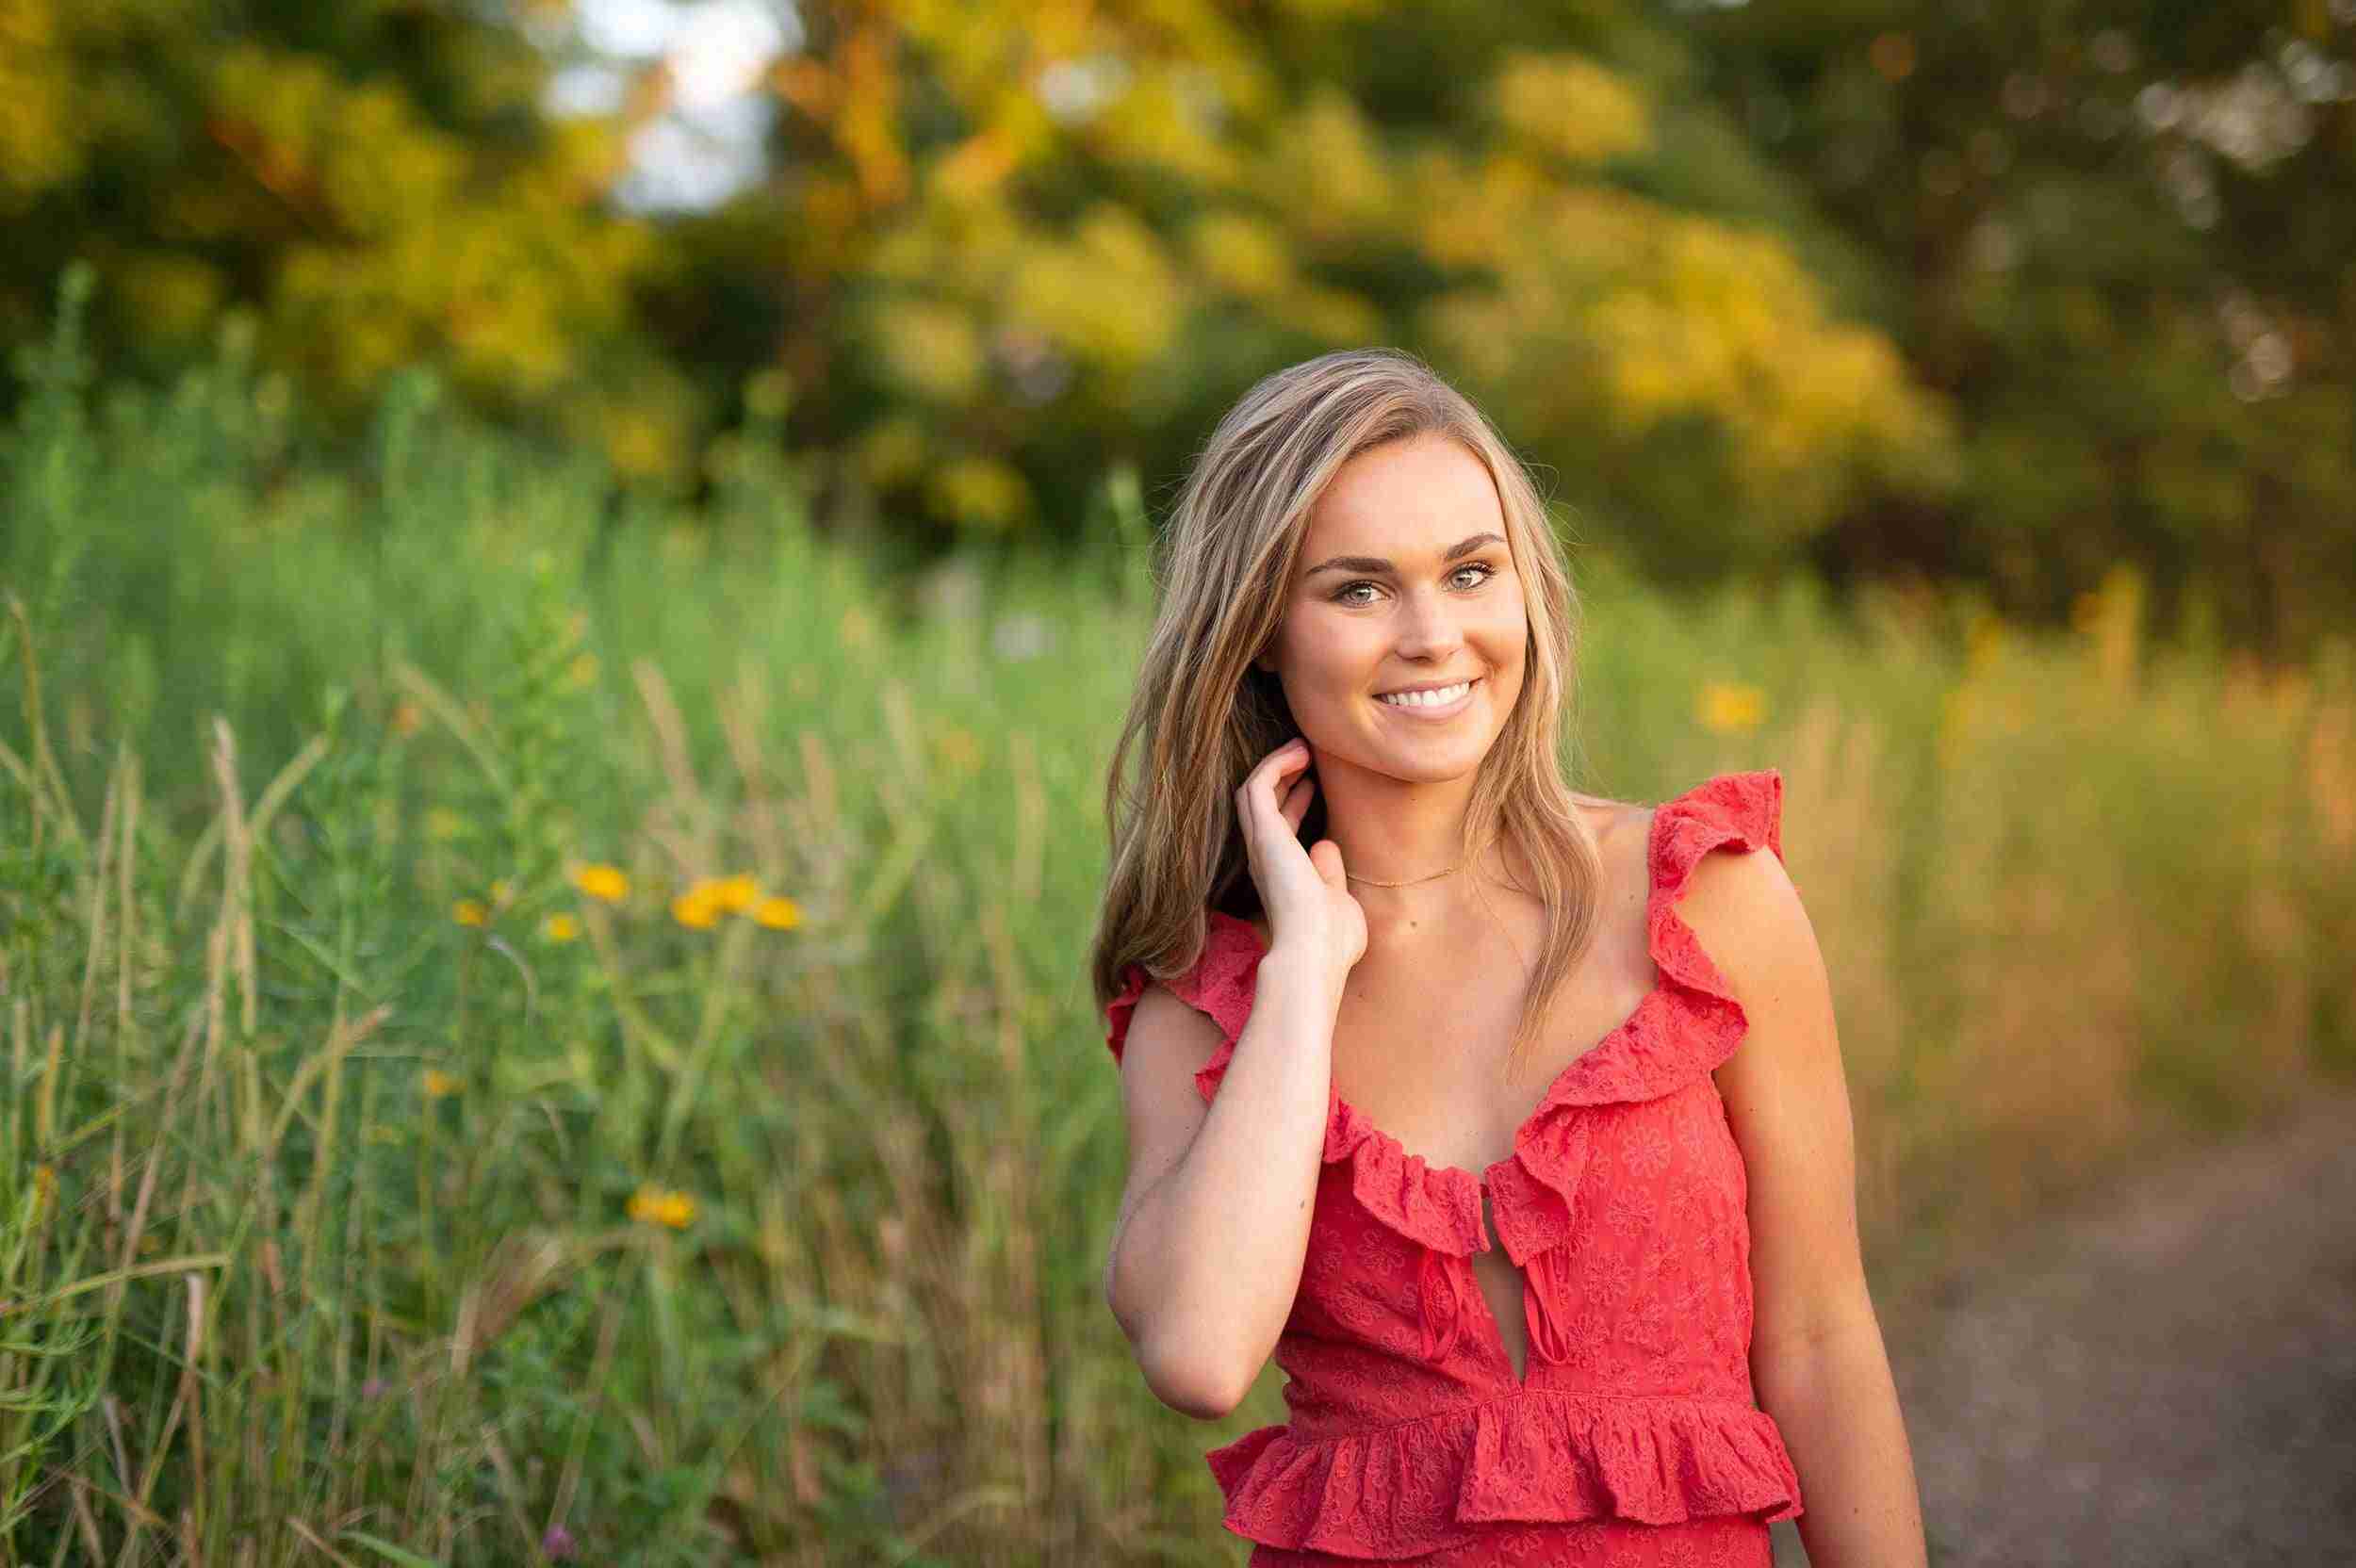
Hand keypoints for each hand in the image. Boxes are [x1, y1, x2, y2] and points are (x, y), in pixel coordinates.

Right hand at [1234, 738, 1365, 995]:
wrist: (1315, 953)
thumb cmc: (1332, 941)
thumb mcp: (1337, 901)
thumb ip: (1330, 874)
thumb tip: (1327, 844)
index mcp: (1279, 876)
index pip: (1279, 829)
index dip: (1295, 802)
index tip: (1315, 784)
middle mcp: (1263, 859)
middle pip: (1261, 805)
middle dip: (1282, 777)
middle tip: (1307, 756)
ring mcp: (1260, 845)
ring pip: (1253, 791)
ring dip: (1276, 764)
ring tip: (1302, 746)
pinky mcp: (1263, 833)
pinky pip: (1259, 785)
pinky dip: (1276, 764)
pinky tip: (1300, 753)